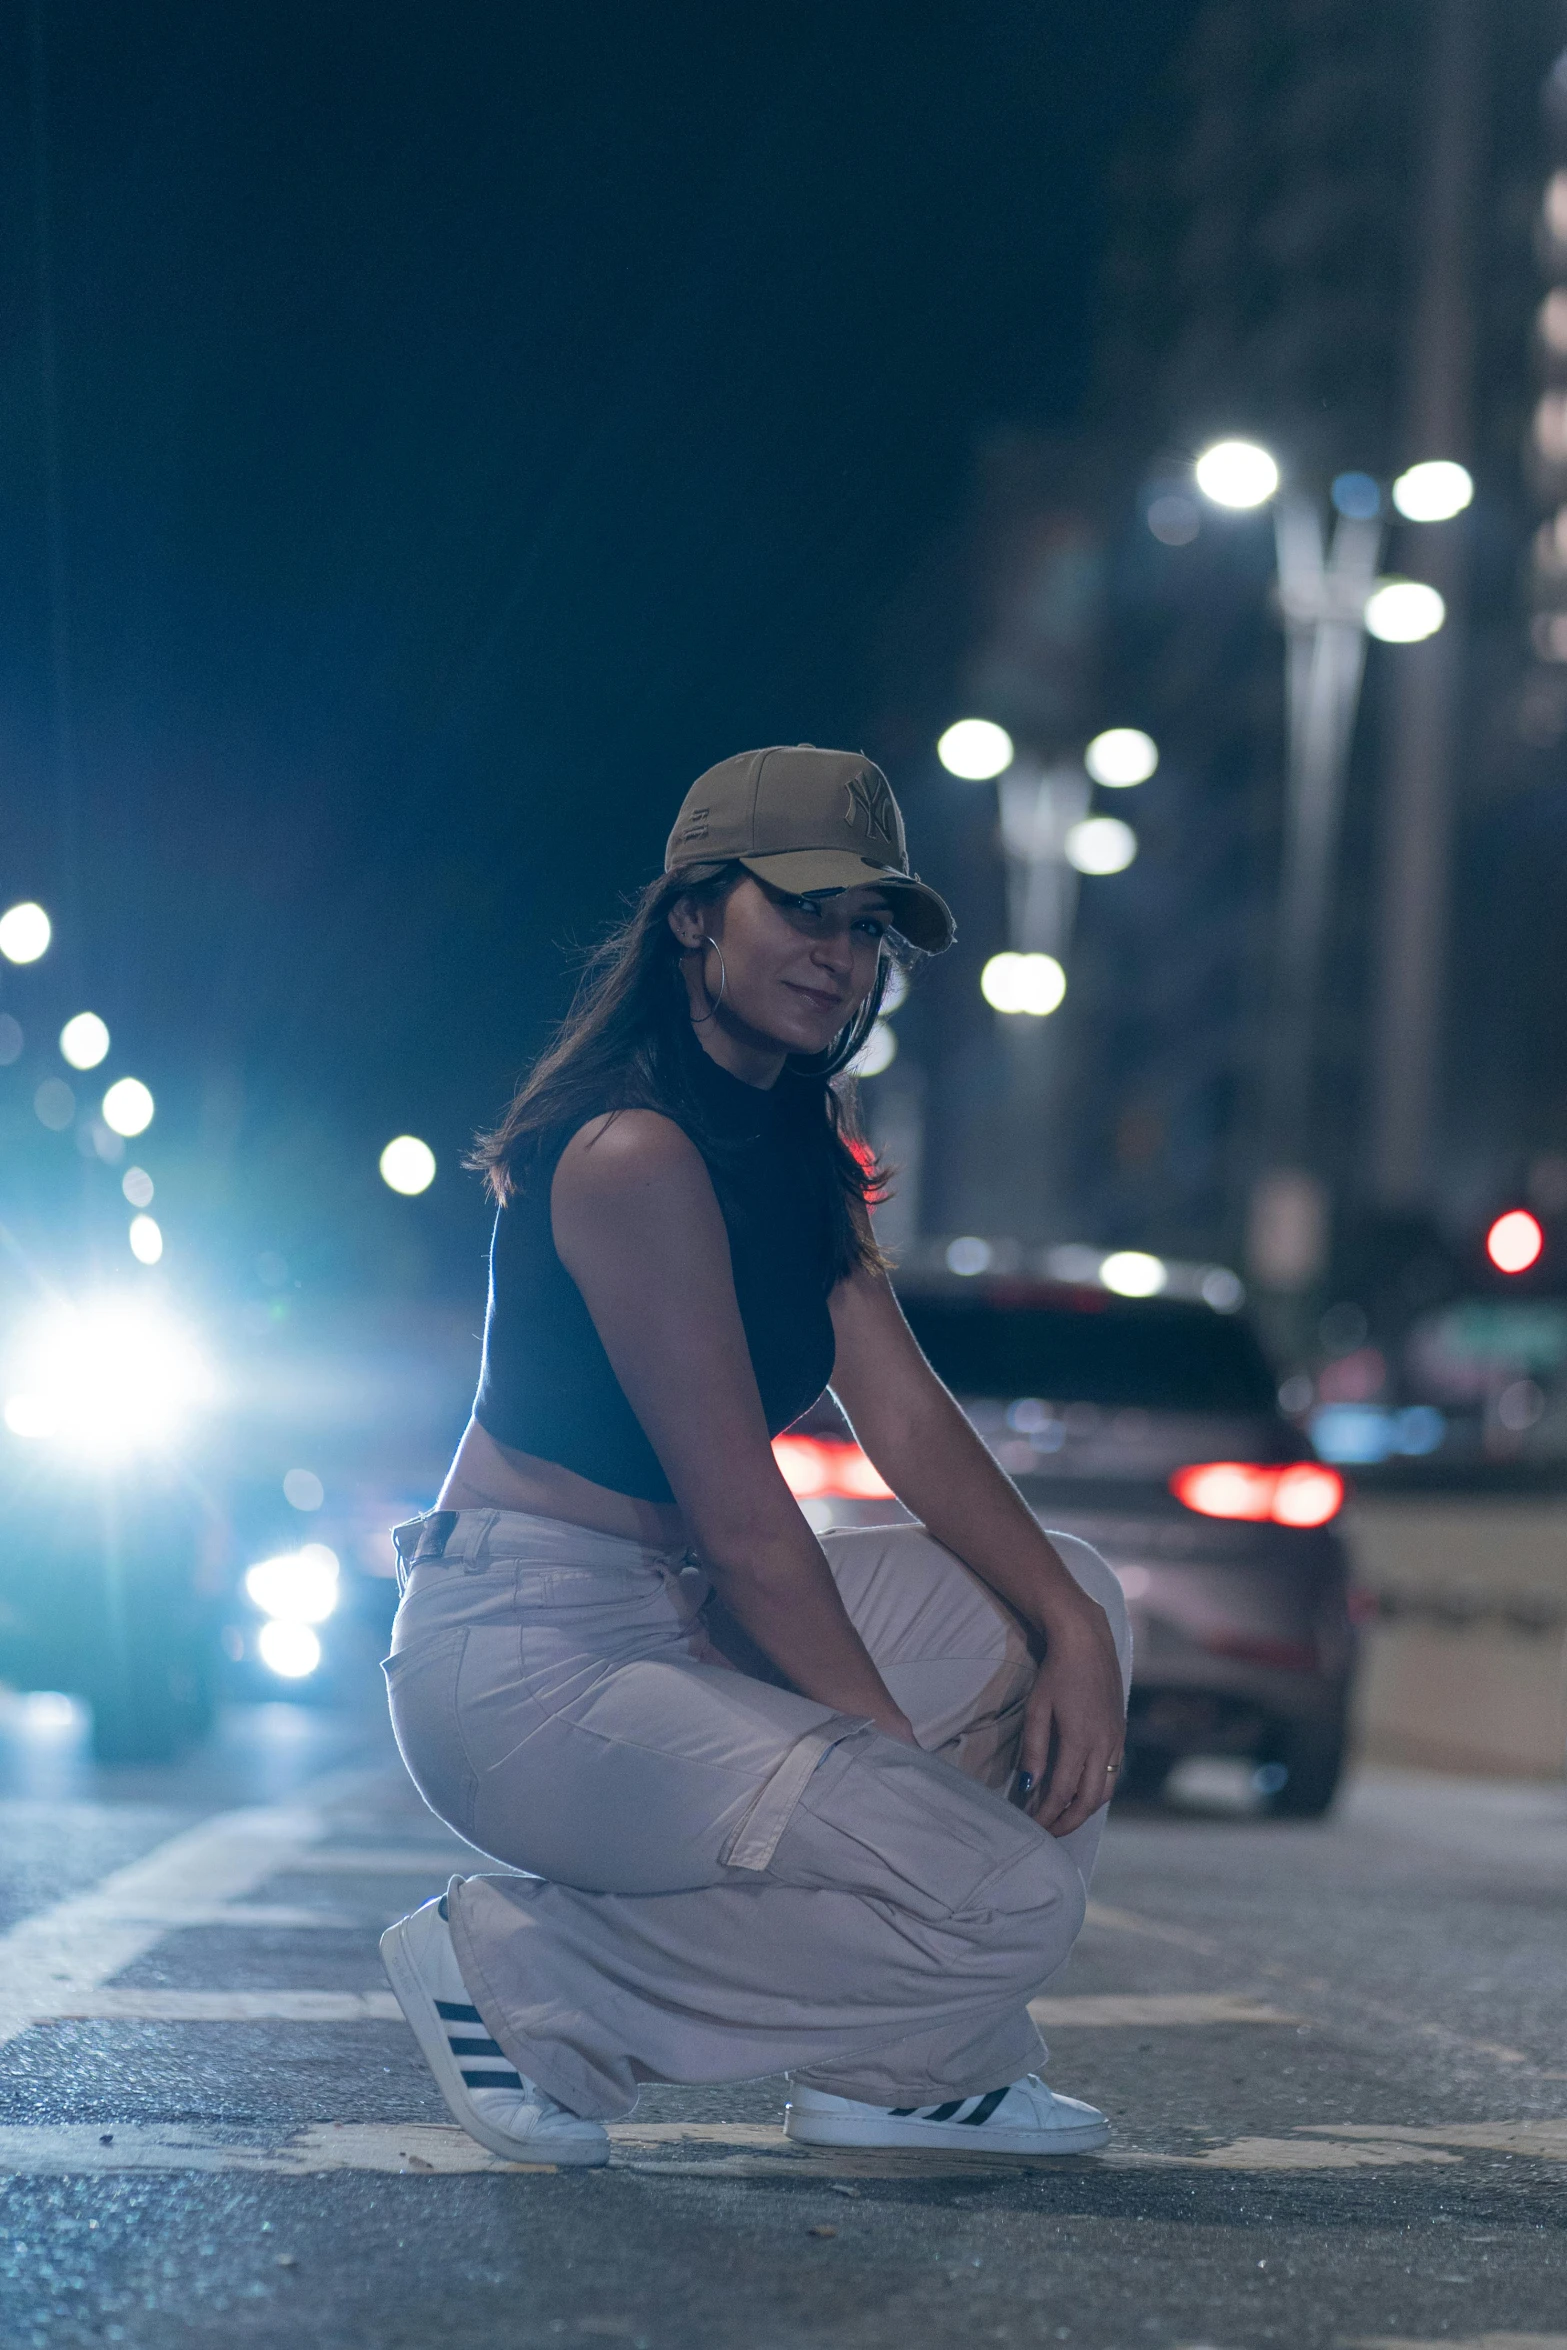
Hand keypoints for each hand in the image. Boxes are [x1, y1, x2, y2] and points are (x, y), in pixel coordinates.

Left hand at [1017, 1593, 1124, 1836]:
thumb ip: (1034, 1750)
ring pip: (1105, 1791)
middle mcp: (1103, 1745)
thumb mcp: (1037, 1709)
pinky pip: (1113, 1773)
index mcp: (1080, 1741)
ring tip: (1063, 1817)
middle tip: (1047, 1831)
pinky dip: (1097, 1791)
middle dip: (1067, 1821)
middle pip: (1088, 1800)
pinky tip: (1081, 1791)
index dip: (1046, 1814)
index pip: (1062, 1793)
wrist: (1088, 1642)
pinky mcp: (1120, 1733)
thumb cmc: (1057, 1673)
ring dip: (1084, 1810)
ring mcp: (1116, 1740)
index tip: (1030, 1825)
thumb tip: (1028, 1786)